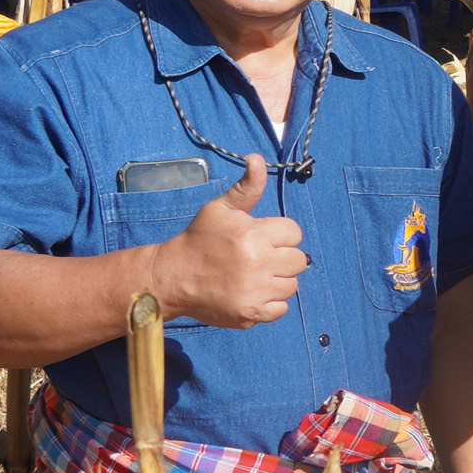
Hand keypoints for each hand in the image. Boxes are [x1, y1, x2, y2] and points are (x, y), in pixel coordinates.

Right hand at [153, 156, 306, 328]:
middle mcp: (258, 263)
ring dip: (277, 280)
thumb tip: (257, 159)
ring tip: (253, 275)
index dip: (279, 234)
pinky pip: (280, 309)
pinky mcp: (250, 313)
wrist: (173, 277)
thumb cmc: (199, 239)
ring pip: (292, 285)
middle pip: (299, 260)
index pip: (294, 233)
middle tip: (258, 258)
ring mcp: (255, 291)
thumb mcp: (220, 209)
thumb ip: (246, 187)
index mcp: (253, 235)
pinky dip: (269, 303)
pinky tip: (251, 292)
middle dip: (282, 257)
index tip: (261, 238)